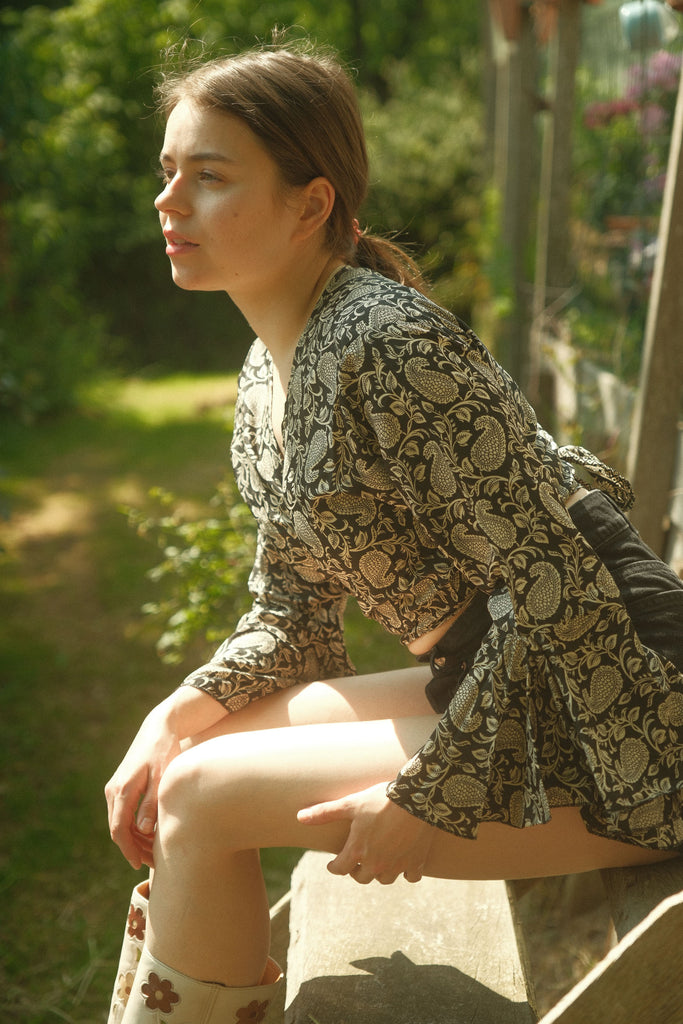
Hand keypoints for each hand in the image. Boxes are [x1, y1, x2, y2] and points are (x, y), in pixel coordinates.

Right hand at [104, 704, 180, 869]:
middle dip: (133, 848)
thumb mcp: (161, 776)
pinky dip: (134, 826)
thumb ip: (152, 803)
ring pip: (119, 822)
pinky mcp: (121, 786)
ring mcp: (115, 788)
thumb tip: (144, 830)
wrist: (159, 728)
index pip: (120, 829)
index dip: (129, 850)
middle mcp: (114, 791)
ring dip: (134, 839)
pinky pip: (123, 813)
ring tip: (154, 851)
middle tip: (152, 862)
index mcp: (122, 790)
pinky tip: (150, 833)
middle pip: (118, 829)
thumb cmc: (164, 750)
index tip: (139, 865)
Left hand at [297, 782, 434, 884]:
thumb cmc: (380, 799)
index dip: (334, 866)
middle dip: (356, 870)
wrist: (417, 798)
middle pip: (362, 878)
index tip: (333, 864)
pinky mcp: (416, 863)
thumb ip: (325, 813)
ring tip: (378, 861)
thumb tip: (299, 817)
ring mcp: (397, 866)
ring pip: (385, 879)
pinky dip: (406, 872)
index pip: (339, 869)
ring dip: (379, 873)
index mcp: (357, 852)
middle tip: (356, 861)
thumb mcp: (350, 804)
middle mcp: (376, 864)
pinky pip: (410, 877)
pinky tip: (404, 863)